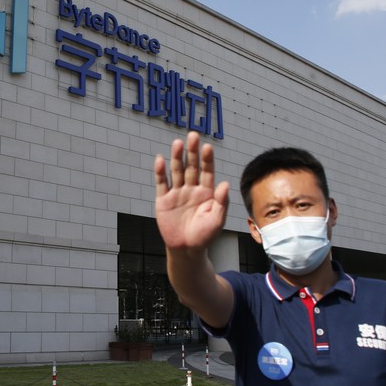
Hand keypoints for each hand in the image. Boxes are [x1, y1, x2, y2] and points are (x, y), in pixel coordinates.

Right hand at [153, 131, 229, 250]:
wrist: (187, 249)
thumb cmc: (205, 235)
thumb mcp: (217, 220)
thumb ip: (221, 202)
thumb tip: (224, 184)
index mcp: (206, 192)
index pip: (207, 171)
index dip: (207, 160)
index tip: (207, 147)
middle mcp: (191, 188)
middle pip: (191, 167)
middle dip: (192, 152)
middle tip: (193, 136)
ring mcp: (177, 193)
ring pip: (177, 171)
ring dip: (177, 157)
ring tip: (177, 144)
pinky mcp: (164, 200)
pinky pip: (162, 183)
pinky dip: (160, 172)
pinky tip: (160, 160)